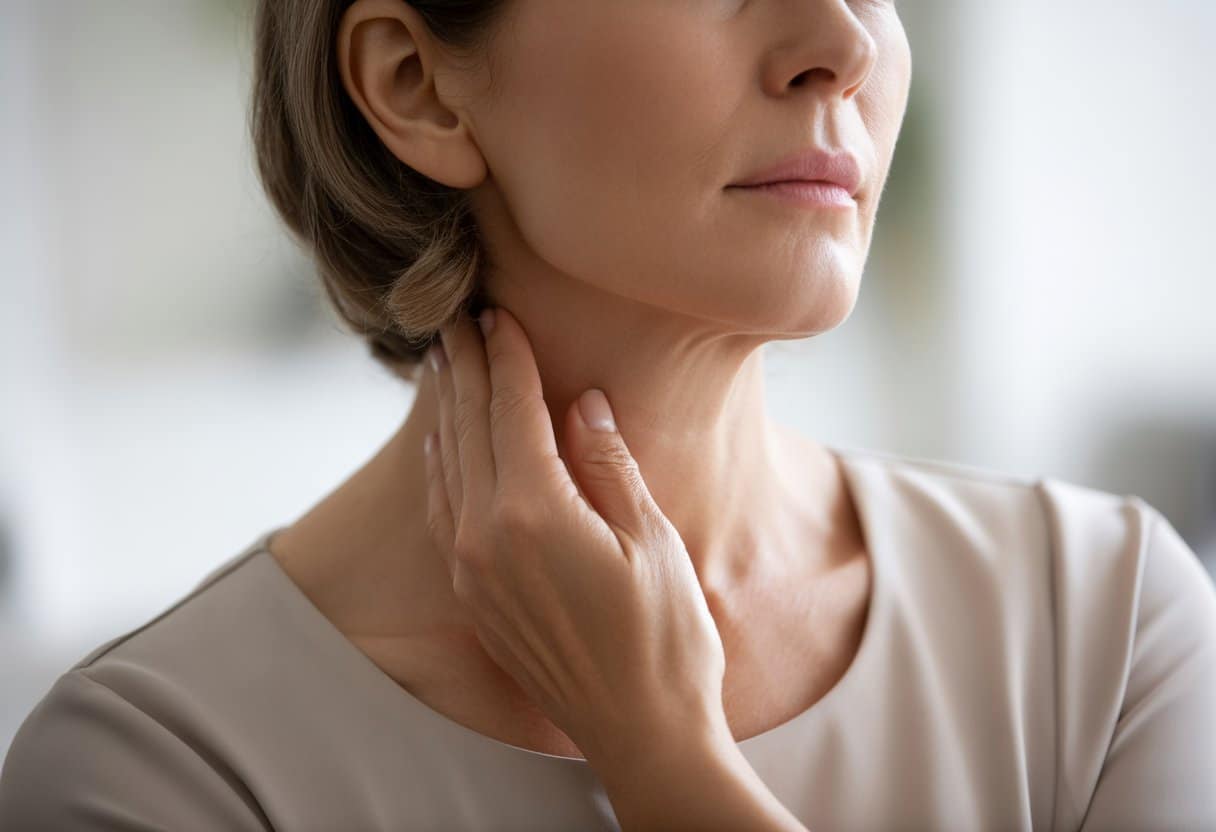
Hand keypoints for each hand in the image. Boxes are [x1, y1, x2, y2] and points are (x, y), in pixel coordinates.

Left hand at [421, 306, 727, 773]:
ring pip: (446, 465)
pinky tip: (439, 446)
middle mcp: (486, 535)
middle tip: (451, 319)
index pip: (513, 410)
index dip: (507, 356)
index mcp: (535, 512)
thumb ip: (608, 465)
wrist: (640, 732)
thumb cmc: (663, 638)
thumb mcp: (652, 540)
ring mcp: (471, 569)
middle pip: (467, 428)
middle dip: (462, 369)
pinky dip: (438, 465)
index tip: (498, 313)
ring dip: (442, 411)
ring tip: (439, 365)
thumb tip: (584, 402)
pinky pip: (442, 509)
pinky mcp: (473, 595)